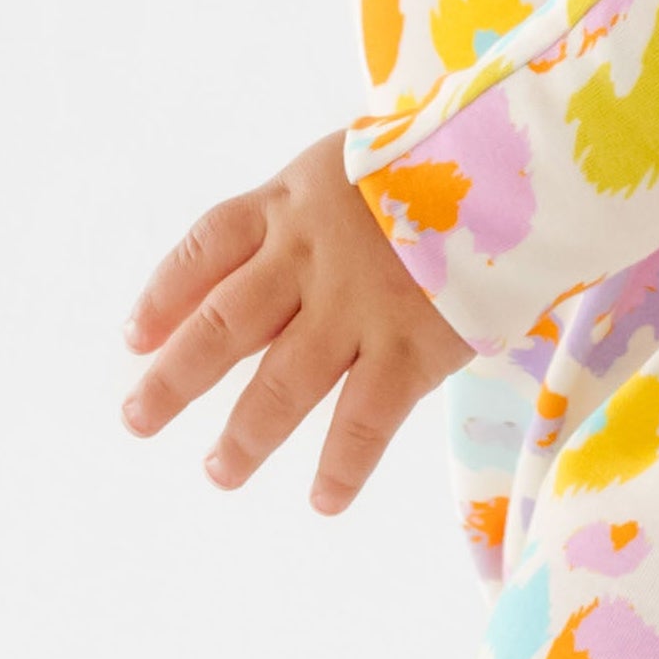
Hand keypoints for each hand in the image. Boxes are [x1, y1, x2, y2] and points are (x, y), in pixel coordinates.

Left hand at [120, 129, 478, 513]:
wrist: (523, 163)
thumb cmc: (450, 158)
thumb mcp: (364, 161)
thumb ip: (321, 209)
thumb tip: (287, 259)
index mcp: (292, 202)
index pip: (207, 249)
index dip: (166, 294)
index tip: (136, 336)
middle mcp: (309, 258)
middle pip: (224, 324)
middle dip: (175, 377)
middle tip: (136, 419)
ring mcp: (357, 307)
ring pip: (281, 383)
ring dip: (245, 435)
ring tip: (218, 473)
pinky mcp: (412, 348)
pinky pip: (364, 420)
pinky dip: (341, 465)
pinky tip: (322, 500)